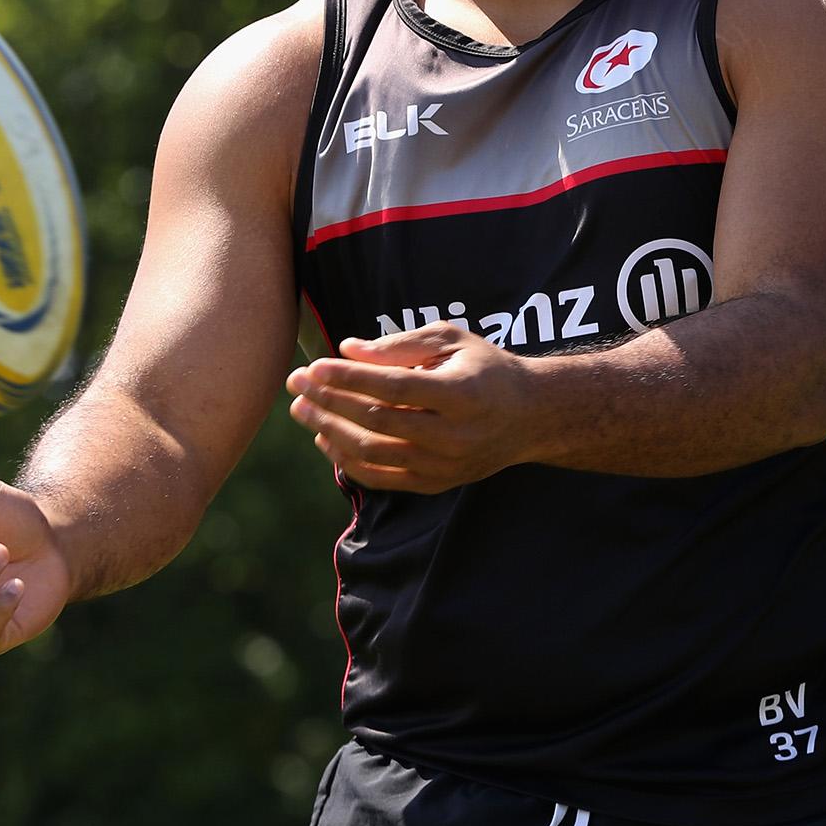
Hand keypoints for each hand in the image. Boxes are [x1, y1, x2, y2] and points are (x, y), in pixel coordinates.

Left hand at [286, 322, 540, 492]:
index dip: (349, 378)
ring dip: (329, 432)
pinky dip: (347, 461)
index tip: (313, 366)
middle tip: (296, 383)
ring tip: (302, 410)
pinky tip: (326, 438)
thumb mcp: (451, 340)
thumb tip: (347, 350)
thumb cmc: (484, 368)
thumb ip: (399, 345)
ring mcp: (444, 466)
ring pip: (373, 455)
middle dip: (328, 402)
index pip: (392, 388)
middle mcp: (454, 435)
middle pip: (376, 422)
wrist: (529, 417)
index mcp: (460, 394)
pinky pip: (381, 478)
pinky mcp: (436, 484)